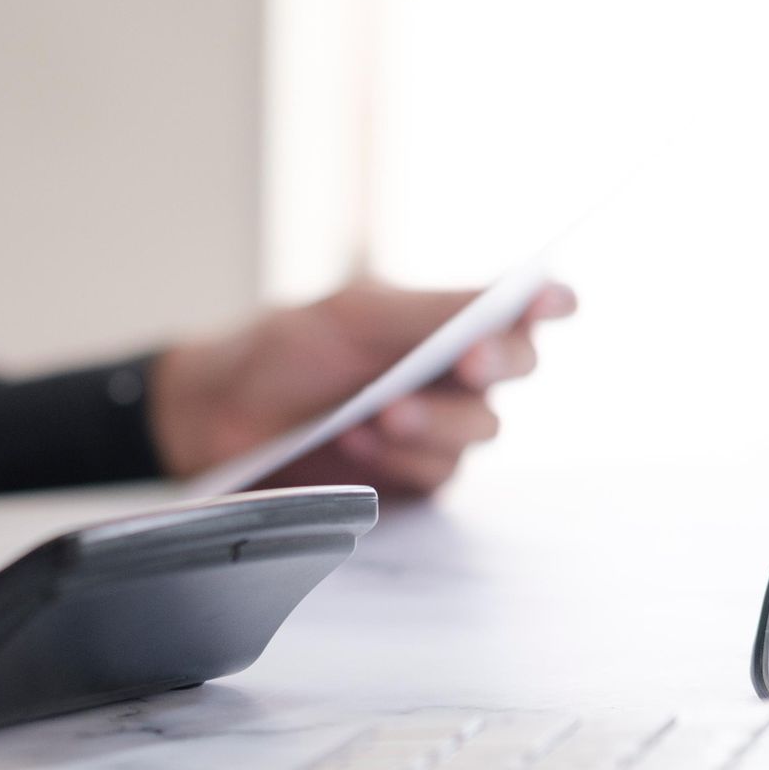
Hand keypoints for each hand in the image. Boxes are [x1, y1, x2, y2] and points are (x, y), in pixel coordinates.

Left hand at [149, 280, 575, 496]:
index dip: (547, 303)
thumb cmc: (280, 351)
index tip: (553, 302)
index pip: (516, 307)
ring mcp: (436, 426)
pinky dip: (400, 460)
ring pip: (479, 430)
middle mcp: (451, 371)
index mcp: (443, 317)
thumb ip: (435, 311)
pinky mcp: (411, 477)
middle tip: (465, 364)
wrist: (216, 415)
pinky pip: (438, 474)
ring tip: (373, 415)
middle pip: (515, 369)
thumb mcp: (354, 317)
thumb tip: (519, 293)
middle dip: (492, 365)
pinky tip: (356, 444)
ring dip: (432, 421)